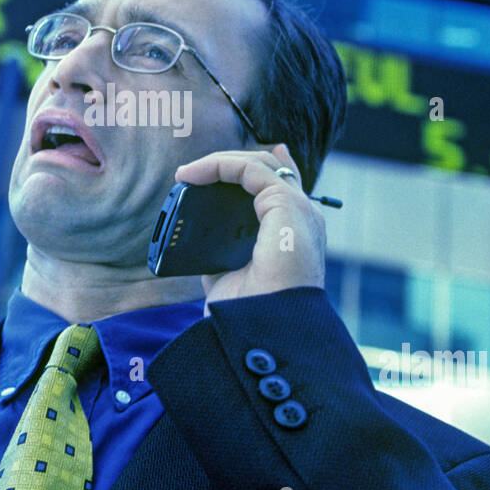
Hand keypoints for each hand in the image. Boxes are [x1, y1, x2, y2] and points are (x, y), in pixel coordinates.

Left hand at [174, 143, 324, 309]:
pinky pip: (251, 169)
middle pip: (269, 170)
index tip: (213, 166)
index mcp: (295, 233)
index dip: (252, 168)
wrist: (265, 327)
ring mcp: (299, 209)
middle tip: (191, 172)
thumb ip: (221, 251)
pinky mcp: (287, 204)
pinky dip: (219, 165)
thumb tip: (197, 240)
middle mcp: (303, 218)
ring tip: (186, 174)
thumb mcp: (231, 274)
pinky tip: (193, 175)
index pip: (281, 186)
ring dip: (220, 161)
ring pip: (261, 163)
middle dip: (229, 163)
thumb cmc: (249, 311)